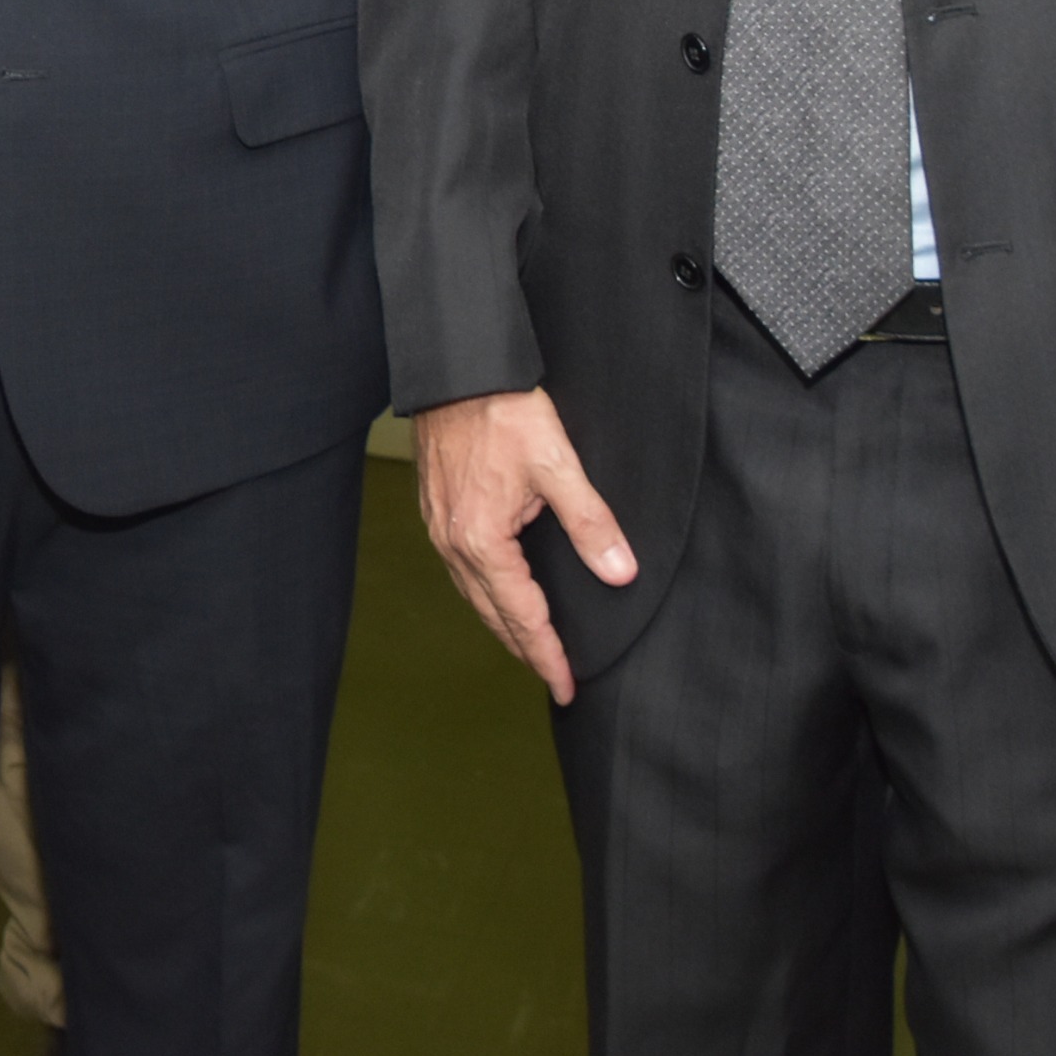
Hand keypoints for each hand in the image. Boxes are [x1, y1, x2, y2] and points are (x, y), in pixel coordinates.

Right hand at [414, 389, 636, 705]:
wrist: (456, 369)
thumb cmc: (501, 409)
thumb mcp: (557, 463)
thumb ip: (590, 520)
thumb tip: (619, 571)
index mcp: (482, 539)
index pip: (522, 614)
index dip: (547, 654)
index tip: (567, 686)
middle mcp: (453, 541)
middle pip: (492, 613)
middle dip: (524, 648)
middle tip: (555, 677)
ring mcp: (440, 526)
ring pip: (473, 593)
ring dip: (503, 622)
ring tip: (530, 643)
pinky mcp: (436, 508)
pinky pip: (461, 569)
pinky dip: (484, 592)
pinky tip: (499, 589)